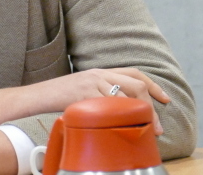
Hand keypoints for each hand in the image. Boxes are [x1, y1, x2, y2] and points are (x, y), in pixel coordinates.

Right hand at [0, 67, 169, 134]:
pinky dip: (120, 115)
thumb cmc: (59, 97)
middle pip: (135, 84)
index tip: (165, 100)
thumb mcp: (84, 91)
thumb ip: (101, 95)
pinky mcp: (83, 94)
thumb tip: (122, 111)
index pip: (134, 72)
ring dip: (139, 113)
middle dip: (151, 105)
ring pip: (125, 95)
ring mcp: (91, 83)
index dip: (153, 85)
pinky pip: (109, 103)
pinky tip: (124, 125)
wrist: (37, 96)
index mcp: (100, 72)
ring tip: (145, 129)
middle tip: (156, 125)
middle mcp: (98, 74)